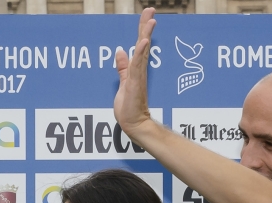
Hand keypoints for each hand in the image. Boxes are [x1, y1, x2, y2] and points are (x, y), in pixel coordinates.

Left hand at [114, 7, 156, 136]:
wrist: (133, 123)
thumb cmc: (128, 107)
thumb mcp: (123, 83)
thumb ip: (123, 67)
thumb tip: (120, 51)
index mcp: (136, 69)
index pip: (140, 45)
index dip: (142, 29)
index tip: (147, 14)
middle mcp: (140, 70)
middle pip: (143, 43)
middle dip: (146, 26)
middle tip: (151, 10)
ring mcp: (139, 76)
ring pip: (142, 51)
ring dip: (145, 35)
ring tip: (151, 20)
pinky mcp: (136, 83)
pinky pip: (138, 65)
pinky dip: (140, 53)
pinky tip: (143, 42)